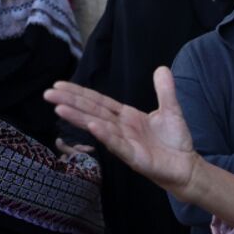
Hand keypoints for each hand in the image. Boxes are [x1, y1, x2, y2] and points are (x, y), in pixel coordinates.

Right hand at [45, 68, 199, 194]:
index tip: (59, 85)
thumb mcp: (171, 110)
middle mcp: (120, 128)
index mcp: (125, 116)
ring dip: (80, 118)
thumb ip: (165, 90)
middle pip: (91, 112)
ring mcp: (124, 143)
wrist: (186, 165)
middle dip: (70, 102)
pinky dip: (105, 136)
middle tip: (47, 93)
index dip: (79, 93)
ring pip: (98, 127)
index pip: (98, 102)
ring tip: (59, 108)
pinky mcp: (133, 157)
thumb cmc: (174, 140)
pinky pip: (117, 145)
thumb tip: (161, 68)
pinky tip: (93, 126)